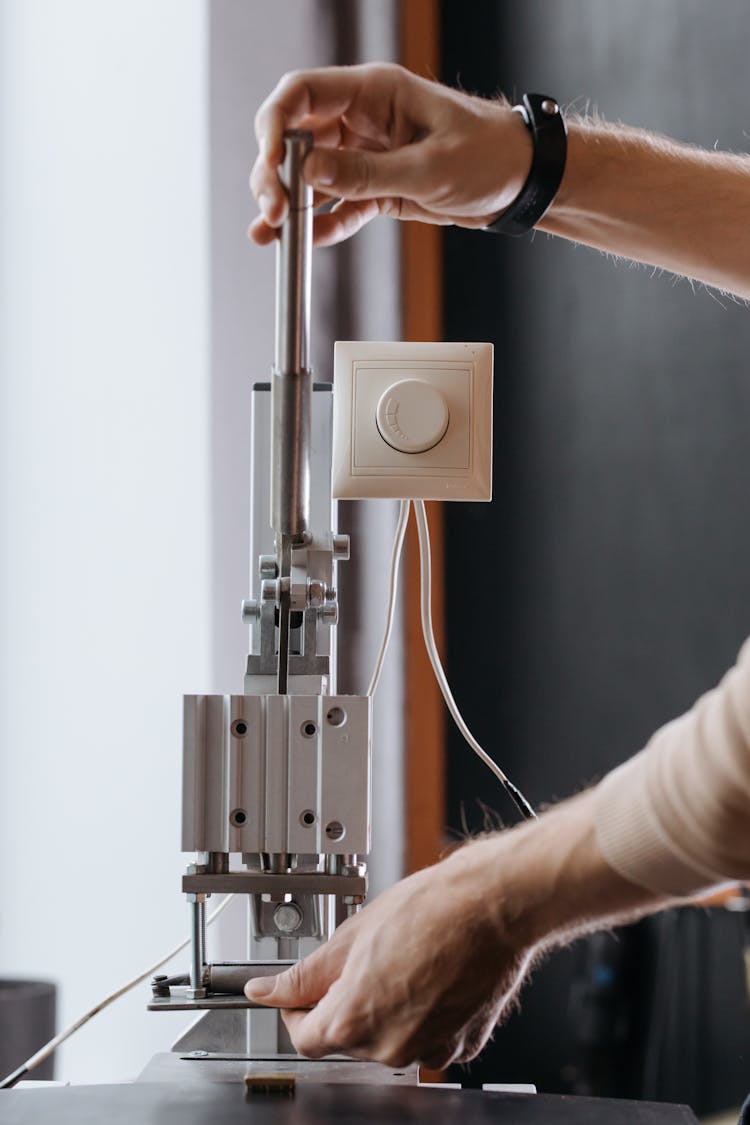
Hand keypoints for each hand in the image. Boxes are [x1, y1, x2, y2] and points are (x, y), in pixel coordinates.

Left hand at [244, 841, 533, 1068]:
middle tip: (363, 959)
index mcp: (354, 1020)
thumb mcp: (351, 935)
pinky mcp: (461, 1045)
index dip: (296, 1009)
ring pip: (387, 1039)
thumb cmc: (432, 910)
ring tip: (403, 961)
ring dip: (384, 1009)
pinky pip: (427, 1038)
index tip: (302, 991)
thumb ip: (303, 974)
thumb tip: (265, 990)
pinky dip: (422, 1014)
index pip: (302, 1037)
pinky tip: (430, 976)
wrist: (492, 906)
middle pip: (346, 1038)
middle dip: (345, 1003)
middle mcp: (390, 1047)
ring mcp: (429, 1049)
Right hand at [249, 63, 531, 246]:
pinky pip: (339, 206)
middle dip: (276, 173)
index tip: (269, 163)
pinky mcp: (377, 188)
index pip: (303, 94)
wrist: (522, 181)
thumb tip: (309, 173)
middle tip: (273, 210)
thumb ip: (366, 173)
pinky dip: (321, 224)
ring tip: (272, 232)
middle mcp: (362, 119)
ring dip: (290, 203)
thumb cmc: (489, 156)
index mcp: (374, 92)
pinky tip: (305, 243)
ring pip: (312, 176)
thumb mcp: (428, 167)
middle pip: (297, 138)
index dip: (275, 124)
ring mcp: (367, 154)